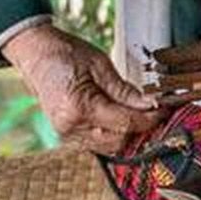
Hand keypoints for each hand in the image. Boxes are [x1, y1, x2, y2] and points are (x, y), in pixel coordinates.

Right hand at [0, 25, 161, 156]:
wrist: (35, 54)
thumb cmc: (65, 53)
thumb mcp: (100, 65)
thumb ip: (125, 90)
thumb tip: (151, 105)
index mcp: (79, 107)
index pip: (125, 123)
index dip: (149, 119)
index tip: (165, 110)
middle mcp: (71, 127)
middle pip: (119, 141)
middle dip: (140, 128)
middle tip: (155, 111)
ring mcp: (66, 134)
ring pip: (109, 146)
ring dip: (126, 133)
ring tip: (138, 113)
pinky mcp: (67, 135)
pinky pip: (97, 142)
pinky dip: (112, 133)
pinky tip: (120, 117)